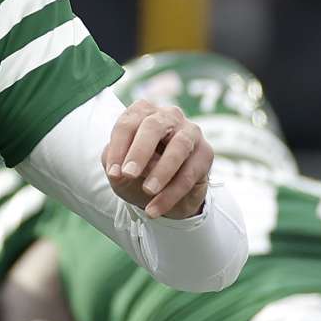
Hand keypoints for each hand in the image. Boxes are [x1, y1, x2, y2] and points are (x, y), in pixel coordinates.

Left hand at [101, 100, 211, 218]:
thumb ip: (115, 163)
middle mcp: (167, 116)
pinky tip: (156, 208)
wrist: (161, 194)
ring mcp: (190, 131)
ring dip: (162, 171)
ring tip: (147, 191)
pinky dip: (172, 193)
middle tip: (128, 174)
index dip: (119, 148)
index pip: (127, 124)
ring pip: (178, 147)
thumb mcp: (118, 169)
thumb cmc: (136, 172)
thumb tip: (122, 168)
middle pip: (153, 127)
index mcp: (141, 112)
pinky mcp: (206, 152)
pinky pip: (190, 172)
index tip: (113, 173)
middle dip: (140, 152)